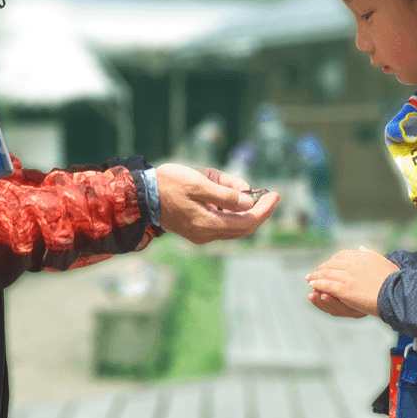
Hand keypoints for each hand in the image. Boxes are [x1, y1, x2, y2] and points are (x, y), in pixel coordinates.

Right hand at [155, 163, 277, 243]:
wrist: (141, 195)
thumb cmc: (169, 184)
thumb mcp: (199, 183)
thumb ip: (225, 194)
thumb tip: (248, 202)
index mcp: (207, 224)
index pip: (247, 222)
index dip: (264, 210)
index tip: (275, 195)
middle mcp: (205, 235)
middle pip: (243, 228)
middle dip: (259, 212)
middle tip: (271, 195)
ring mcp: (200, 235)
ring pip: (233, 226)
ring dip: (245, 211)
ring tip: (249, 192)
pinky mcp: (195, 230)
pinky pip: (222, 224)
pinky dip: (232, 213)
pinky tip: (231, 199)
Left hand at [306, 247, 398, 316]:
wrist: (397, 293)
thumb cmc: (393, 279)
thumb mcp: (382, 261)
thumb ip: (369, 254)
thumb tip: (360, 248)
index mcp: (360, 256)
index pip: (340, 256)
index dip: (332, 261)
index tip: (328, 265)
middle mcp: (352, 264)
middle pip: (331, 264)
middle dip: (321, 268)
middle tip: (314, 272)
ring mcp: (347, 276)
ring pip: (326, 274)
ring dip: (316, 276)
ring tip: (310, 279)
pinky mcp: (345, 289)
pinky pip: (327, 285)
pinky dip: (318, 284)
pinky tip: (313, 285)